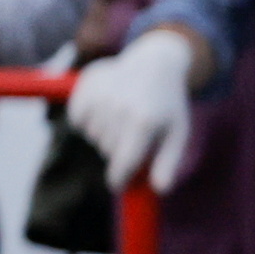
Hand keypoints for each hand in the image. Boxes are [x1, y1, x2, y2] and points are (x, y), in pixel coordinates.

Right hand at [66, 26, 205, 191]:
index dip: (118, 179)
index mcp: (144, 122)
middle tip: (134, 133)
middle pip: (107, 150)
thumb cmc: (168, 104)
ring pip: (92, 135)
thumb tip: (160, 190)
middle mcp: (120, 109)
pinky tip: (106, 108)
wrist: (156, 63)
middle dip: (119, 149)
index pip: (123, 162)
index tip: (117, 185)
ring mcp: (101, 96)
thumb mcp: (177, 133)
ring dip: (104, 133)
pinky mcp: (86, 87)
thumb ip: (168, 162)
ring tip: (122, 116)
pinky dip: (88, 119)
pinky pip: (77, 119)